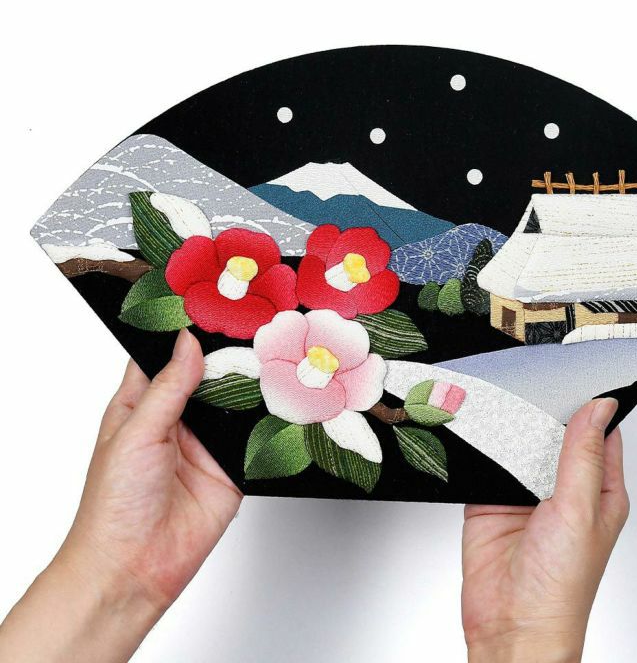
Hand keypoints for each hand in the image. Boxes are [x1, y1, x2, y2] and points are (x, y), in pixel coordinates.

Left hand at [0, 329, 242, 661]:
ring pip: (235, 402)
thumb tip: (188, 343)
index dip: (183, 332)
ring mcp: (207, 442)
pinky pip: (256, 436)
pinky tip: (283, 399)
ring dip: (251, 386)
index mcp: (143, 404)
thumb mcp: (136, 434)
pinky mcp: (233, 466)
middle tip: (253, 326)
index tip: (210, 305)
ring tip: (274, 355)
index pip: (165, 356)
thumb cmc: (114, 506)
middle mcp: (177, 419)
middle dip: (228, 355)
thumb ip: (169, 388)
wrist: (134, 569)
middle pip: (208, 374)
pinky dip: (270, 421)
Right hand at [462, 397, 628, 662]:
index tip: (581, 372)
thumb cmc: (560, 588)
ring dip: (513, 427)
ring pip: (521, 443)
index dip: (593, 404)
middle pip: (556, 433)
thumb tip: (599, 408)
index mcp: (599, 491)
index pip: (600, 433)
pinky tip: (482, 428)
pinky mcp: (492, 499)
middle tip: (534, 377)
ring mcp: (526, 493)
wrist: (509, 626)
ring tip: (506, 397)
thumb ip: (583, 455)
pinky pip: (489, 460)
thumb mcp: (579, 510)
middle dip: (545, 409)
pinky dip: (485, 444)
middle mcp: (564, 490)